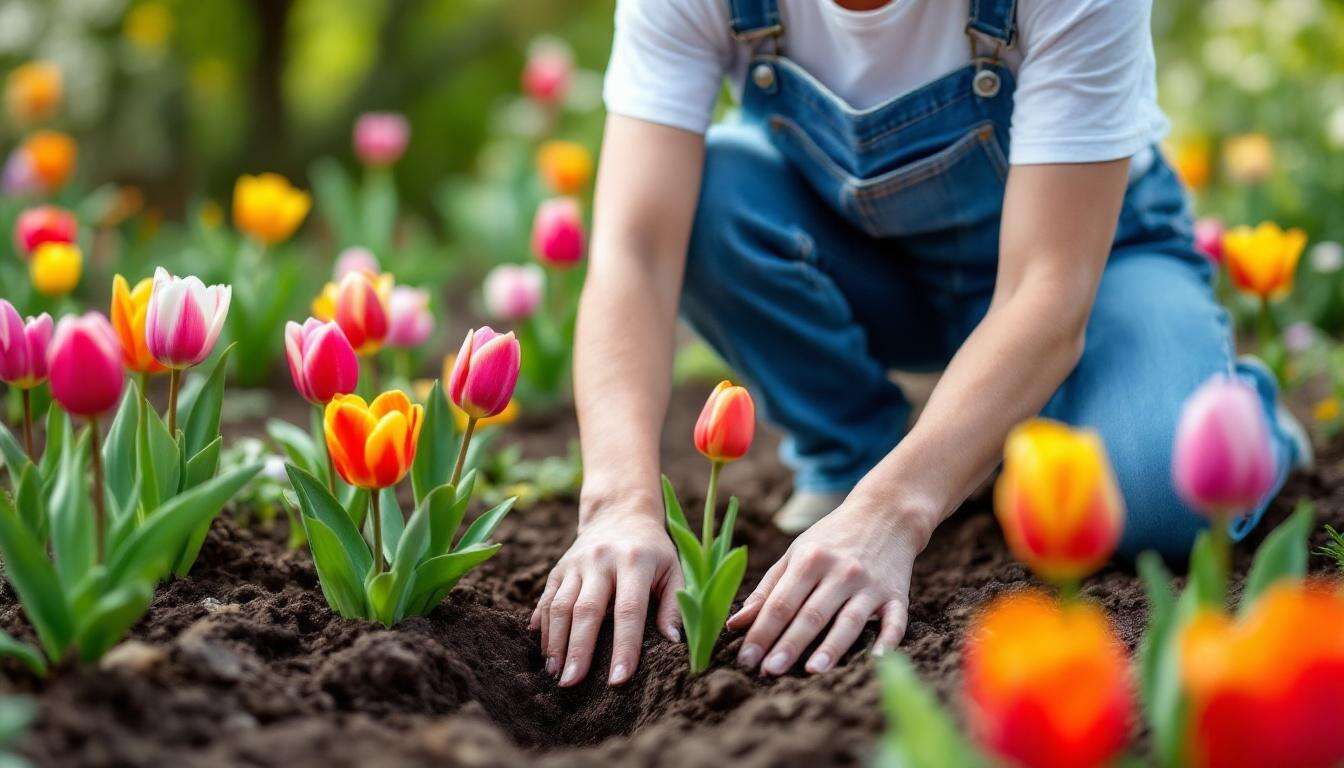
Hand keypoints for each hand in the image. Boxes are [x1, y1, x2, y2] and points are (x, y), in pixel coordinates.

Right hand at [529, 502, 681, 686]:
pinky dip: (543, 626)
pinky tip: (543, 650)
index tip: (618, 680)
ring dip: (555, 642)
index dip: (623, 646)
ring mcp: (576, 562)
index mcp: (634, 562)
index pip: (628, 610)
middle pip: (586, 611)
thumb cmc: (654, 550)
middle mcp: (601, 560)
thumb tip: (674, 642)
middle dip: (578, 650)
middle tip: (572, 684)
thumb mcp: (674, 569)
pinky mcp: (560, 567)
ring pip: (560, 605)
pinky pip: (546, 598)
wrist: (621, 511)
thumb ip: (674, 605)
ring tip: (555, 673)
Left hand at [726, 497, 930, 674]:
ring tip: (811, 672)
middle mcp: (840, 572)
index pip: (780, 603)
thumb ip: (768, 589)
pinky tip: (876, 661)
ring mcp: (870, 585)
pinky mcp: (896, 595)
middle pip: (811, 614)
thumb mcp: (796, 553)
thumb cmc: (832, 538)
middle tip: (768, 672)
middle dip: (788, 645)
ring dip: (831, 648)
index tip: (746, 659)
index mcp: (810, 560)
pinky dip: (887, 641)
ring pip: (849, 621)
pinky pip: (895, 622)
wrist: (886, 514)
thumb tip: (735, 624)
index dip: (762, 632)